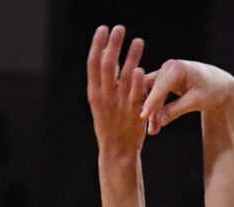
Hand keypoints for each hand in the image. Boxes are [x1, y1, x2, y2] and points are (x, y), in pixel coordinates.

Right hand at [85, 25, 149, 157]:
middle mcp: (104, 97)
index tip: (102, 29)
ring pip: (123, 77)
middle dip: (112, 45)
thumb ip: (105, 83)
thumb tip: (109, 58)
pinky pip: (134, 96)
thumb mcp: (101, 103)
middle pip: (107, 65)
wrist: (117, 152)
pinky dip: (136, 82)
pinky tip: (139, 69)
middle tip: (119, 28)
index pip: (93, 64)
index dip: (97, 45)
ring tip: (138, 41)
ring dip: (130, 57)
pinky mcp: (133, 114)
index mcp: (94, 93)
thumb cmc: (111, 125)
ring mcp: (118, 105)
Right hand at [139, 58, 233, 136]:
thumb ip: (176, 110)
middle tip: (151, 131)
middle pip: (153, 90)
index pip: (160, 87)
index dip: (151, 102)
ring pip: (152, 93)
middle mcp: (168, 66)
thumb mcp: (196, 102)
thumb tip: (159, 121)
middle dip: (151, 110)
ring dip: (152, 111)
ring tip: (154, 130)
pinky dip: (156, 107)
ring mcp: (165, 72)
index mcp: (177, 67)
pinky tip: (154, 122)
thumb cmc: (211, 90)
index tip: (142, 116)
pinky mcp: (165, 80)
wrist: (219, 85)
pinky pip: (156, 94)